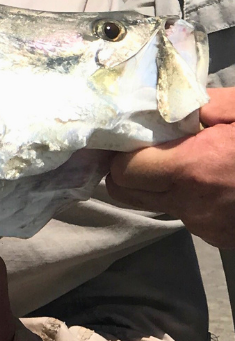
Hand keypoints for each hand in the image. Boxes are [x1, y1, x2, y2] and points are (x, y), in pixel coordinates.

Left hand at [107, 88, 234, 248]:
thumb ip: (205, 103)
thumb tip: (170, 103)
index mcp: (195, 169)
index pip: (122, 171)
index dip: (121, 152)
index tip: (134, 135)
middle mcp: (192, 204)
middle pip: (124, 193)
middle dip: (127, 168)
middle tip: (147, 145)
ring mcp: (205, 226)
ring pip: (154, 204)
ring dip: (158, 181)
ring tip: (187, 156)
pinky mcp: (219, 237)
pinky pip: (185, 214)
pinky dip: (188, 195)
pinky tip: (216, 177)